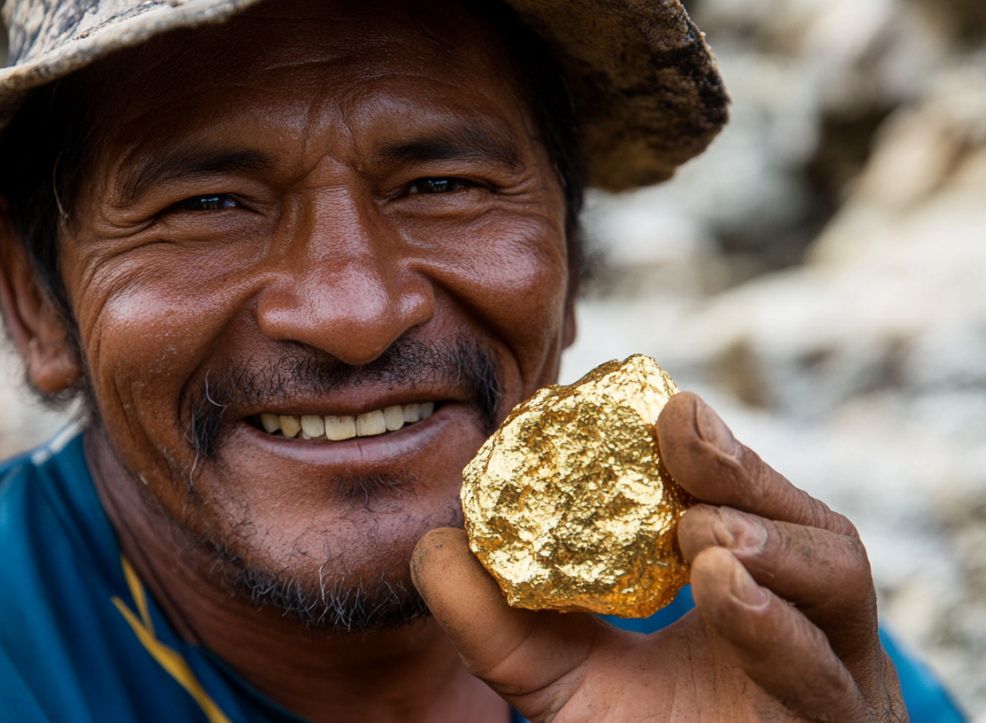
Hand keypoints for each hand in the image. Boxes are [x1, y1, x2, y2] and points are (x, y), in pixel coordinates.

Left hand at [411, 392, 907, 721]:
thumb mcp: (560, 677)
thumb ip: (499, 619)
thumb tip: (435, 544)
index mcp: (757, 589)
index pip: (756, 504)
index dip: (716, 451)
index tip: (662, 405)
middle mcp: (812, 625)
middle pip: (810, 526)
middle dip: (745, 470)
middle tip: (679, 425)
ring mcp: (836, 679)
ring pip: (841, 588)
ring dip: (771, 540)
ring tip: (702, 527)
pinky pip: (830, 676)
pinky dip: (779, 626)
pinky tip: (727, 583)